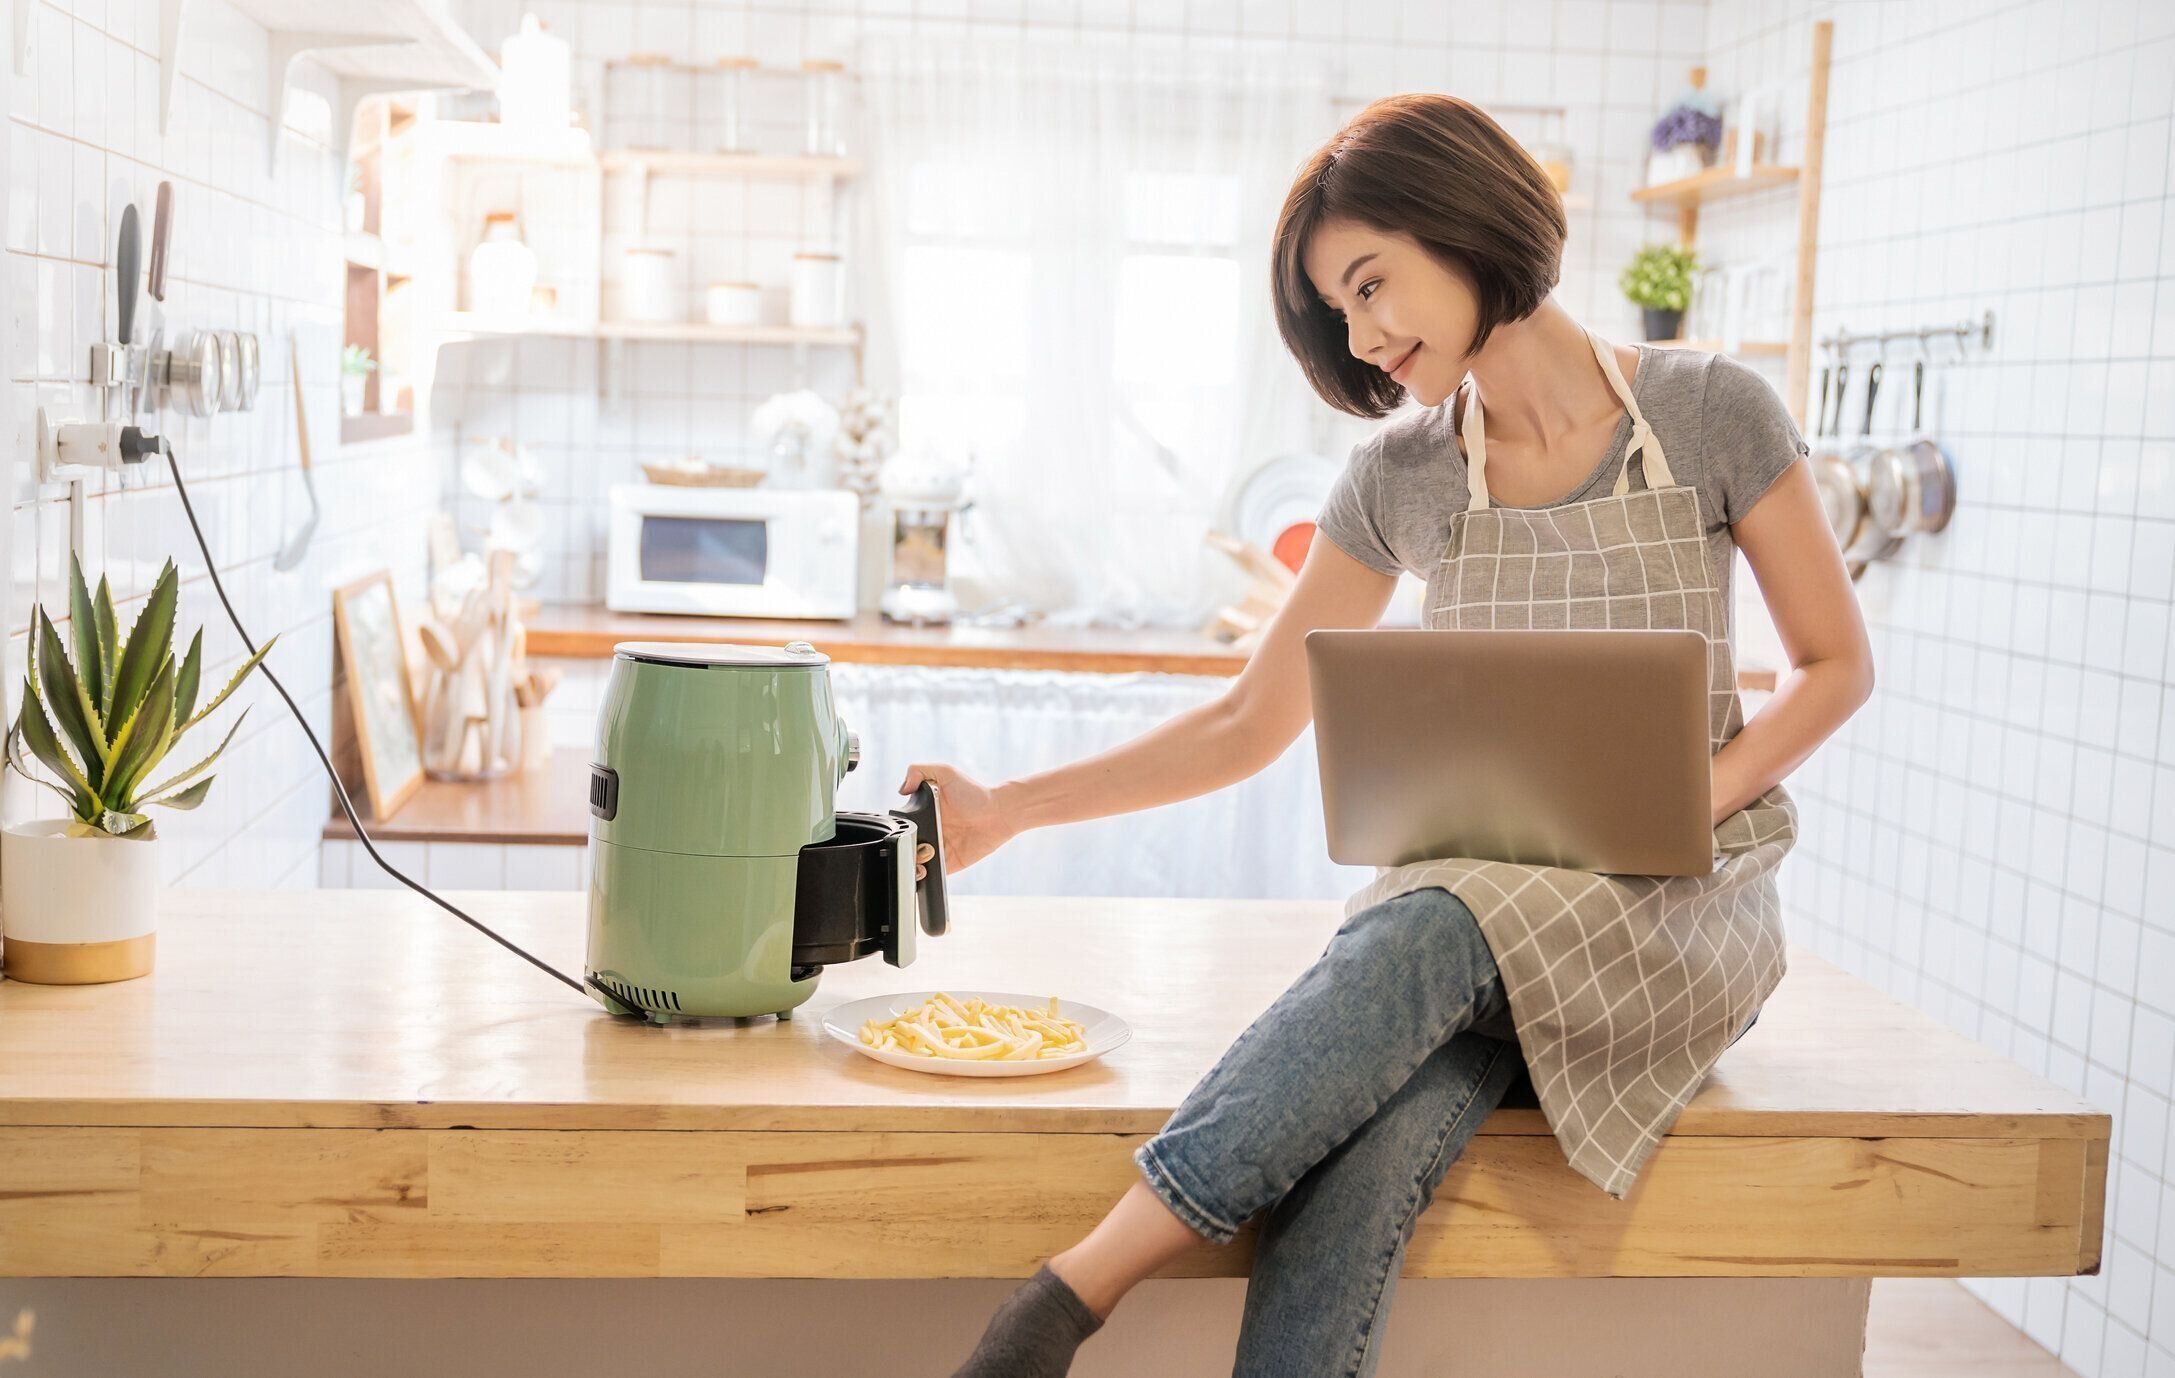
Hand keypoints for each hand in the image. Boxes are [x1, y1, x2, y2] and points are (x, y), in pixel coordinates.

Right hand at [899, 762, 1015, 880]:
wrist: (999, 813)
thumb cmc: (974, 792)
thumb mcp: (945, 772)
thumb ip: (918, 771)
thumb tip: (901, 789)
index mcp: (922, 814)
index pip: (902, 826)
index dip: (898, 831)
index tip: (904, 832)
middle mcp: (927, 832)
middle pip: (905, 846)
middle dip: (904, 850)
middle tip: (917, 844)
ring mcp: (937, 849)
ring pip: (914, 862)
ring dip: (912, 864)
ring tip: (924, 855)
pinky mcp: (948, 863)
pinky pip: (931, 874)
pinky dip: (925, 876)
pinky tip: (926, 869)